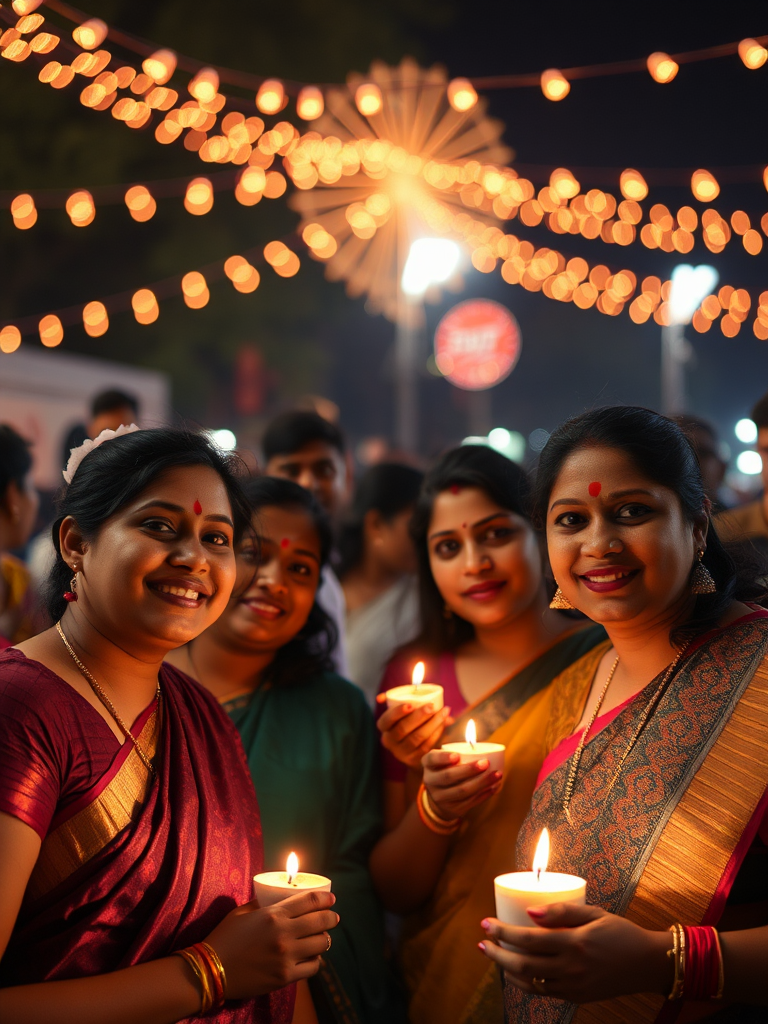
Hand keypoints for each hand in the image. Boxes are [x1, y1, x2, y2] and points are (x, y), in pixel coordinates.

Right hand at [204, 890, 338, 998]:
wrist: (210, 971)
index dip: (325, 899)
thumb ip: (261, 903)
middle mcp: (284, 934)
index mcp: (274, 915)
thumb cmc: (224, 938)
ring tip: (322, 938)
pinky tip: (312, 957)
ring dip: (324, 939)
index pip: (310, 902)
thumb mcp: (242, 912)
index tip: (331, 900)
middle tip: (333, 917)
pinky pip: (312, 967)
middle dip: (331, 918)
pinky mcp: (285, 977)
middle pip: (320, 922)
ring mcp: (286, 957)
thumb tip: (274, 898)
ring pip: (320, 945)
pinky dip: (315, 961)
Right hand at [376, 696, 451, 767]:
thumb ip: (395, 701)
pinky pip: (427, 745)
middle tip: (432, 706)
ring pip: (417, 737)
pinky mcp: (414, 759)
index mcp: (384, 726)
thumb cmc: (407, 721)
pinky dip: (436, 732)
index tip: (411, 704)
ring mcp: (401, 752)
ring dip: (432, 723)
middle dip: (419, 716)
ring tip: (444, 712)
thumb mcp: (401, 711)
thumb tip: (381, 697)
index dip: (398, 712)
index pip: (387, 719)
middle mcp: (389, 741)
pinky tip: (444, 723)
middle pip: (403, 729)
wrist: (413, 748)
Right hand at [421, 749, 501, 819]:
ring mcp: (440, 797)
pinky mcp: (452, 809)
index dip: (443, 758)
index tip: (457, 755)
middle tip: (486, 763)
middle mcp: (430, 781)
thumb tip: (481, 745)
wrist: (440, 799)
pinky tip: (494, 787)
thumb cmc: (447, 770)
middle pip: (449, 776)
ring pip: (462, 791)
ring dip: (482, 782)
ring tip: (497, 774)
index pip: (432, 759)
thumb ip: (457, 753)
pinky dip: (484, 794)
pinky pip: (470, 801)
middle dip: (469, 770)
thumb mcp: (444, 761)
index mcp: (428, 765)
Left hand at [479, 903, 672, 1003]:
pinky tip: (514, 971)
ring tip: (492, 954)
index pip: (528, 939)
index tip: (486, 923)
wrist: (646, 964)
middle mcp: (571, 968)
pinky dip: (524, 983)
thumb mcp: (594, 913)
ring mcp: (573, 986)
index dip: (503, 932)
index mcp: (575, 943)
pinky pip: (542, 991)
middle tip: (482, 941)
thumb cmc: (620, 932)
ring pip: (529, 981)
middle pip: (523, 963)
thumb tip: (530, 911)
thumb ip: (562, 912)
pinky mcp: (576, 997)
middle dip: (497, 952)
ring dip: (506, 968)